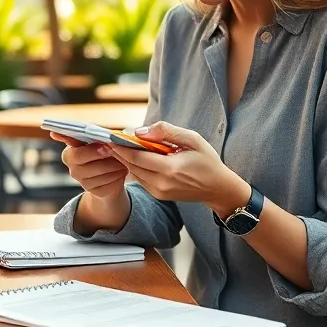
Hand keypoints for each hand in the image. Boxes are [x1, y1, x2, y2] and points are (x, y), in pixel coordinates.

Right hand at [47, 132, 129, 200]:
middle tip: (119, 152)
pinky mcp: (95, 192)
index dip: (91, 151)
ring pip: (101, 174)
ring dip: (115, 167)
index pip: (75, 153)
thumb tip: (84, 128)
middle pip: (87, 164)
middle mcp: (73, 169)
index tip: (104, 146)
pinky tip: (122, 171)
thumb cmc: (102, 153)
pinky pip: (108, 185)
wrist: (109, 175)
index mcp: (69, 154)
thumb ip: (92, 136)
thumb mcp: (97, 142)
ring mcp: (83, 183)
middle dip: (105, 158)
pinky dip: (118, 177)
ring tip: (124, 161)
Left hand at [104, 122, 249, 212]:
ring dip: (125, 159)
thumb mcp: (193, 140)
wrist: (218, 188)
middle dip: (119, 151)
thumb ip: (166, 132)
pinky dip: (135, 167)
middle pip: (131, 165)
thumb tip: (140, 131)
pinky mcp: (158, 195)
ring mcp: (159, 192)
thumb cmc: (207, 161)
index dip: (120, 145)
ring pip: (133, 172)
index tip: (110, 135)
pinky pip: (140, 178)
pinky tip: (133, 156)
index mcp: (170, 169)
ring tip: (118, 144)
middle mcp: (161, 183)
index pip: (136, 156)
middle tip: (109, 138)